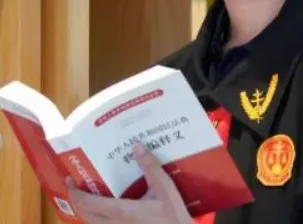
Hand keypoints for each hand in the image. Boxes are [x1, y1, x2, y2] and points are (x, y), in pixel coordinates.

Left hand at [66, 142, 192, 222]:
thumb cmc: (172, 214)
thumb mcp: (164, 187)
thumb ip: (150, 167)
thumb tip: (136, 146)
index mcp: (121, 211)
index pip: (88, 204)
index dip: (75, 192)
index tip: (70, 179)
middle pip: (84, 215)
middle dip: (76, 200)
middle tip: (75, 184)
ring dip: (85, 211)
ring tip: (87, 196)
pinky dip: (96, 219)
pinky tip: (104, 210)